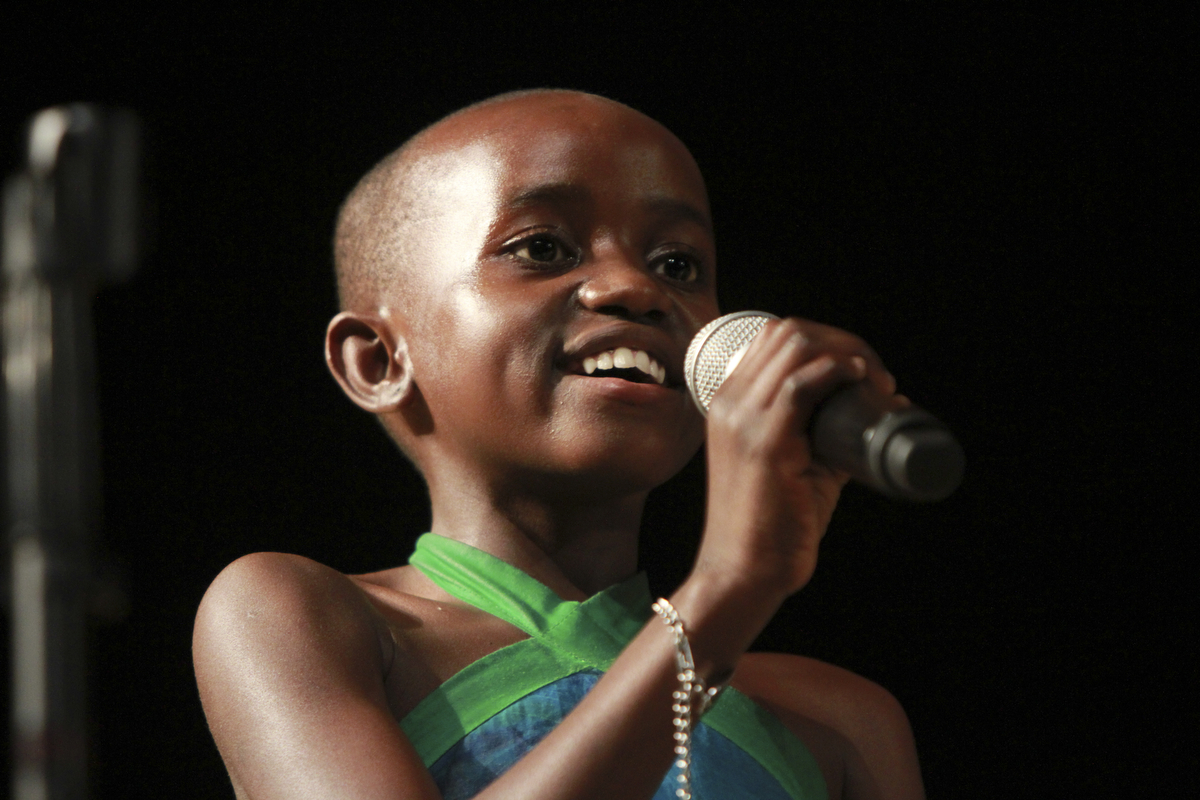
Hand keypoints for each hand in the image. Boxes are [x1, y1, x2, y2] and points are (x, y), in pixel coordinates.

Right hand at [694, 317, 895, 600]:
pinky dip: (835, 370)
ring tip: (874, 379)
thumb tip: (880, 407)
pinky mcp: (763, 441)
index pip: (773, 338)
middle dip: (842, 340)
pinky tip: (859, 377)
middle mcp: (730, 403)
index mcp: (730, 405)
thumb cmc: (769, 527)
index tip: (861, 367)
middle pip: (787, 332)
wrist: (743, 571)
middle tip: (875, 372)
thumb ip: (827, 434)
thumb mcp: (798, 466)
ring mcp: (742, 419)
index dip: (824, 339)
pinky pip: (800, 383)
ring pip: (795, 347)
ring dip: (846, 352)